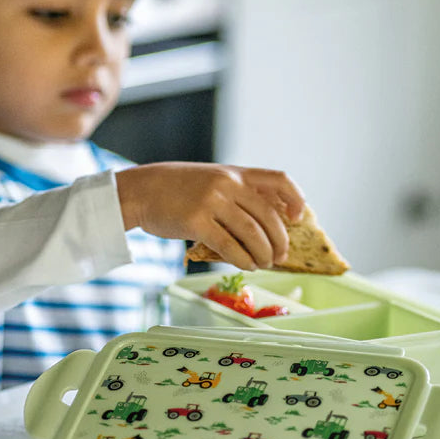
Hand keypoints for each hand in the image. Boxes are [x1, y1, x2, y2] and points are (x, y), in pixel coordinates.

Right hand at [115, 162, 304, 270]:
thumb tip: (266, 221)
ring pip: (251, 233)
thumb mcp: (211, 179)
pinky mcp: (196, 222)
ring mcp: (212, 202)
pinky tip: (246, 266)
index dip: (295, 199)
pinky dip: (242, 259)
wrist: (141, 190)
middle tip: (280, 255)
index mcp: (235, 173)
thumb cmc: (176, 189)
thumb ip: (236, 193)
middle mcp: (227, 184)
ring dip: (263, 254)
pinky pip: (229, 246)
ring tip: (263, 264)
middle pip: (269, 216)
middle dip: (279, 240)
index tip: (298, 218)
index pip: (279, 180)